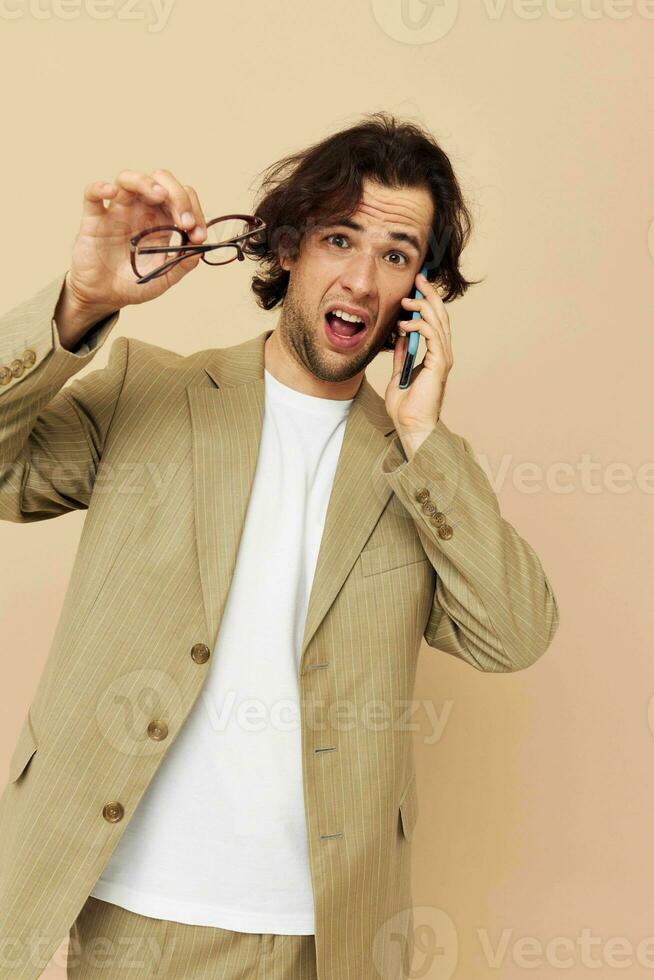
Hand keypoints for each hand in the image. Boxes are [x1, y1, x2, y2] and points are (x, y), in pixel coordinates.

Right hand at [62, 169, 208, 326]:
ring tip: (160, 195)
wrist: (104, 296)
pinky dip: (100, 188)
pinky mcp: (94, 219)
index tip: (198, 235)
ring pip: (128, 179)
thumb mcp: (163, 278)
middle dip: (178, 196)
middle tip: (186, 222)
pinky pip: (92, 194)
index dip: (194, 211)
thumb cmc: (133, 283)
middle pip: (160, 181)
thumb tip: (199, 250)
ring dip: (146, 182)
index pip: (182, 199)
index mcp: (161, 221)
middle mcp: (140, 210)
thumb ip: (181, 265)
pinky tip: (111, 191)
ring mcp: (117, 211)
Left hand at [384, 272, 453, 452]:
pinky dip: (418, 325)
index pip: (435, 321)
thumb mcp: (398, 374)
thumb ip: (402, 356)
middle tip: (419, 278)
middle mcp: (442, 354)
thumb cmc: (405, 407)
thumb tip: (400, 338)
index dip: (427, 302)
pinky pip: (432, 336)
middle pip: (440, 316)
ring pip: (438, 322)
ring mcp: (442, 359)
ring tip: (406, 300)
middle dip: (430, 295)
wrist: (410, 426)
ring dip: (422, 307)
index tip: (416, 287)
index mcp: (435, 355)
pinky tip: (403, 324)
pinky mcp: (438, 364)